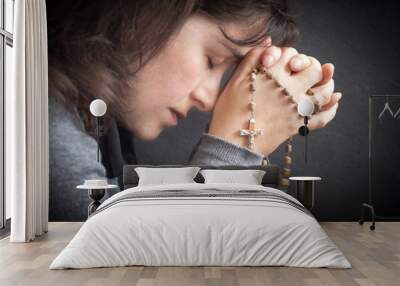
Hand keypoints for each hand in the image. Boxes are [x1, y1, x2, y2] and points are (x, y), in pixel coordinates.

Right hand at [208, 46, 341, 154]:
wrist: (231, 142)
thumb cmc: (229, 112)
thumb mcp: (236, 79)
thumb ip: (253, 58)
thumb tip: (271, 46)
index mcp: (273, 74)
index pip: (291, 53)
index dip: (288, 55)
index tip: (283, 63)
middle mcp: (289, 88)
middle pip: (314, 68)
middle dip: (310, 66)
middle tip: (303, 71)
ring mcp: (297, 108)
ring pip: (324, 91)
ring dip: (327, 84)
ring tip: (324, 83)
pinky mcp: (298, 125)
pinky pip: (323, 118)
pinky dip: (330, 110)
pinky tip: (333, 103)